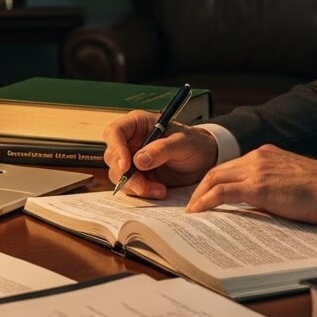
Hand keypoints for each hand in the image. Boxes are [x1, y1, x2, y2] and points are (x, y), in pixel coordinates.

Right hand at [103, 109, 218, 198]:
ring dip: (135, 186)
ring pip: (118, 175)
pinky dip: (142, 192)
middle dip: (126, 174)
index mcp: (138, 124)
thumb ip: (162, 149)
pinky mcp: (137, 176)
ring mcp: (132, 160)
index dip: (116, 148)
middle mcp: (130, 141)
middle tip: (143, 185)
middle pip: (112, 157)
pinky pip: (130, 187)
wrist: (203, 161)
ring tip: (159, 189)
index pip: (115, 132)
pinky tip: (160, 191)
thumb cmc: (194, 143)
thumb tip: (139, 160)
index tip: (126, 165)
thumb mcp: (183, 142)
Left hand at [186, 145, 316, 224]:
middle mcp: (258, 157)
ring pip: (214, 178)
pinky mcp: (257, 186)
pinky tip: (198, 212)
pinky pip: (221, 192)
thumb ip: (271, 189)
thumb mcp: (291, 184)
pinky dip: (205, 201)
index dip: (215, 181)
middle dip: (201, 187)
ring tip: (192, 212)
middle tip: (192, 205)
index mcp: (267, 154)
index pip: (232, 167)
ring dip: (199, 195)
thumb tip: (256, 207)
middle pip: (218, 170)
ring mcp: (256, 169)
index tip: (206, 195)